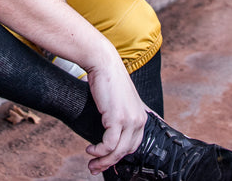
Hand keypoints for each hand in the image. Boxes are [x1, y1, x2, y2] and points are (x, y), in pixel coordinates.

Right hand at [83, 56, 147, 174]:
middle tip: (94, 167)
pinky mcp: (118, 119)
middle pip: (126, 151)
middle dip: (109, 163)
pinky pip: (109, 145)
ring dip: (102, 161)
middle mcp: (139, 120)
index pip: (133, 145)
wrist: (103, 64)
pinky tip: (90, 149)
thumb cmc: (108, 80)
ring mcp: (130, 120)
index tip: (105, 160)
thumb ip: (121, 114)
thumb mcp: (120, 100)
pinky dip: (99, 151)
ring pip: (117, 152)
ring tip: (90, 162)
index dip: (118, 156)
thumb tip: (110, 129)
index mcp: (141, 117)